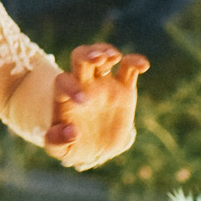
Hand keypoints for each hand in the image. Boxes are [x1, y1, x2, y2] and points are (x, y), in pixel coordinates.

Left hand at [44, 44, 148, 169]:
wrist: (95, 148)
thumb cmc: (72, 146)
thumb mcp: (60, 150)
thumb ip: (57, 141)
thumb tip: (71, 131)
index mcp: (64, 96)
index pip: (63, 81)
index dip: (71, 86)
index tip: (83, 102)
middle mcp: (83, 84)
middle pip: (80, 56)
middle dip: (87, 53)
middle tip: (97, 59)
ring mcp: (103, 84)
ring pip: (102, 55)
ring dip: (106, 50)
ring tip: (114, 57)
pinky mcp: (123, 88)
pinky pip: (129, 67)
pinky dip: (135, 61)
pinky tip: (143, 66)